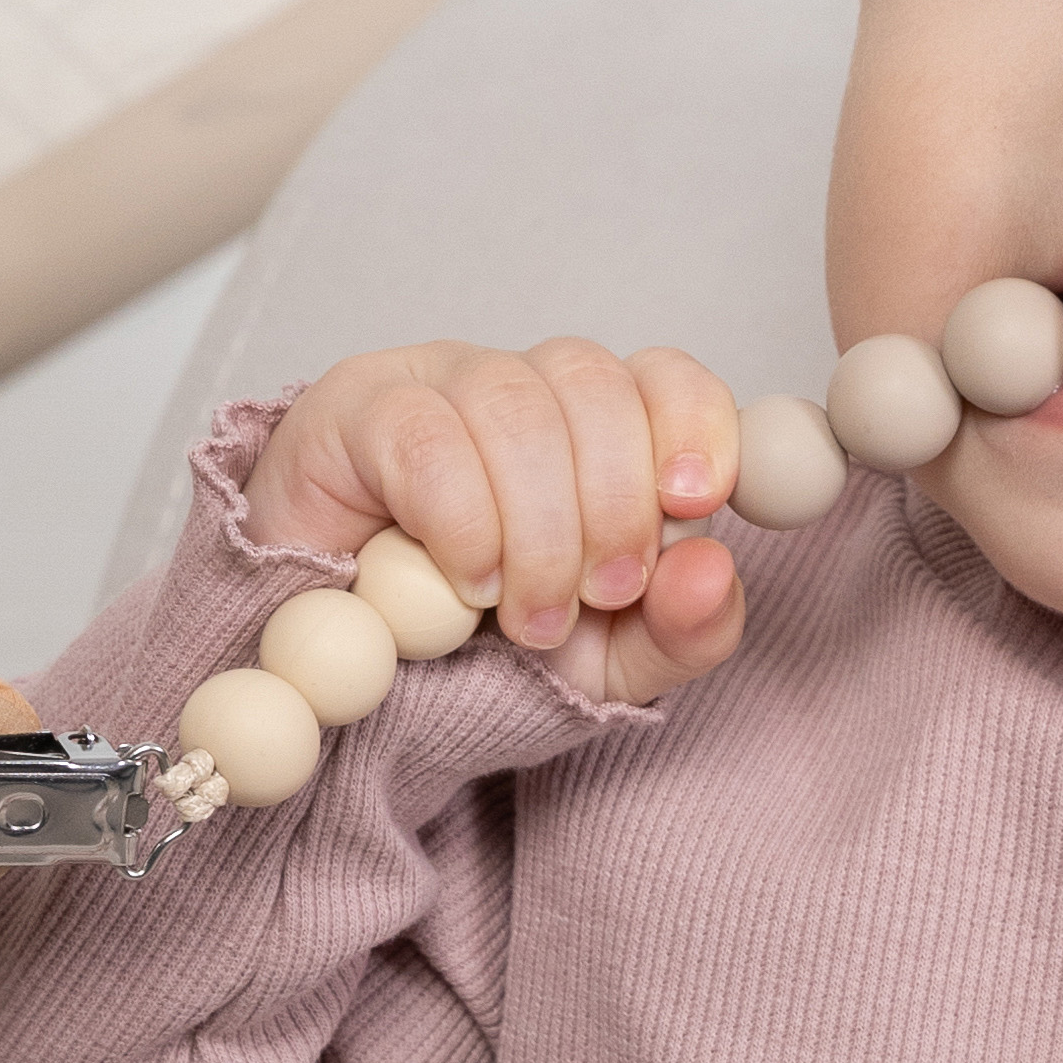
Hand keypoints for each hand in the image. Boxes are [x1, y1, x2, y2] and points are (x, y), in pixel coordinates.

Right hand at [245, 340, 746, 705]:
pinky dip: (463, 523)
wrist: (347, 686)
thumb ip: (683, 629)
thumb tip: (715, 566)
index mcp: (595, 427)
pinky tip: (461, 584)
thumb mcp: (607, 664)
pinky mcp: (354, 410)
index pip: (662, 377)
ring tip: (525, 616)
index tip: (693, 501)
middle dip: (613, 503)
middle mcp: (521, 388)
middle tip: (599, 596)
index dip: (691, 426)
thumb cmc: (480, 653)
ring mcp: (435, 384)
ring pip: (515, 406)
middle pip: (594, 381)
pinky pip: (428, 438)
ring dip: (538, 529)